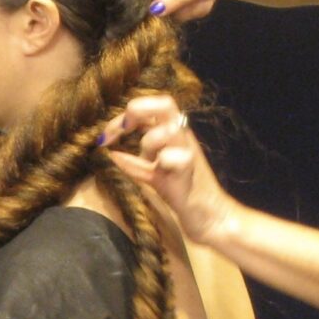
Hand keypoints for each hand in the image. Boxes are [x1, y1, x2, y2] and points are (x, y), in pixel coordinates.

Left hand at [101, 97, 238, 245]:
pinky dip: (160, 162)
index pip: (152, 106)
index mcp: (173, 133)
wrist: (209, 215)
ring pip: (167, 130)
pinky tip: (154, 173)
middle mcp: (182, 137)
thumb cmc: (181, 191)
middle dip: (136, 112)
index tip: (109, 135)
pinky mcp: (190, 171)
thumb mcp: (153, 173)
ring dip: (148, 142)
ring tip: (149, 162)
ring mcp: (188, 152)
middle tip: (121, 132)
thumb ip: (135, 162)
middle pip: (165, 103)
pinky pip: (173, 158)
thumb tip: (111, 153)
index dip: (128, 114)